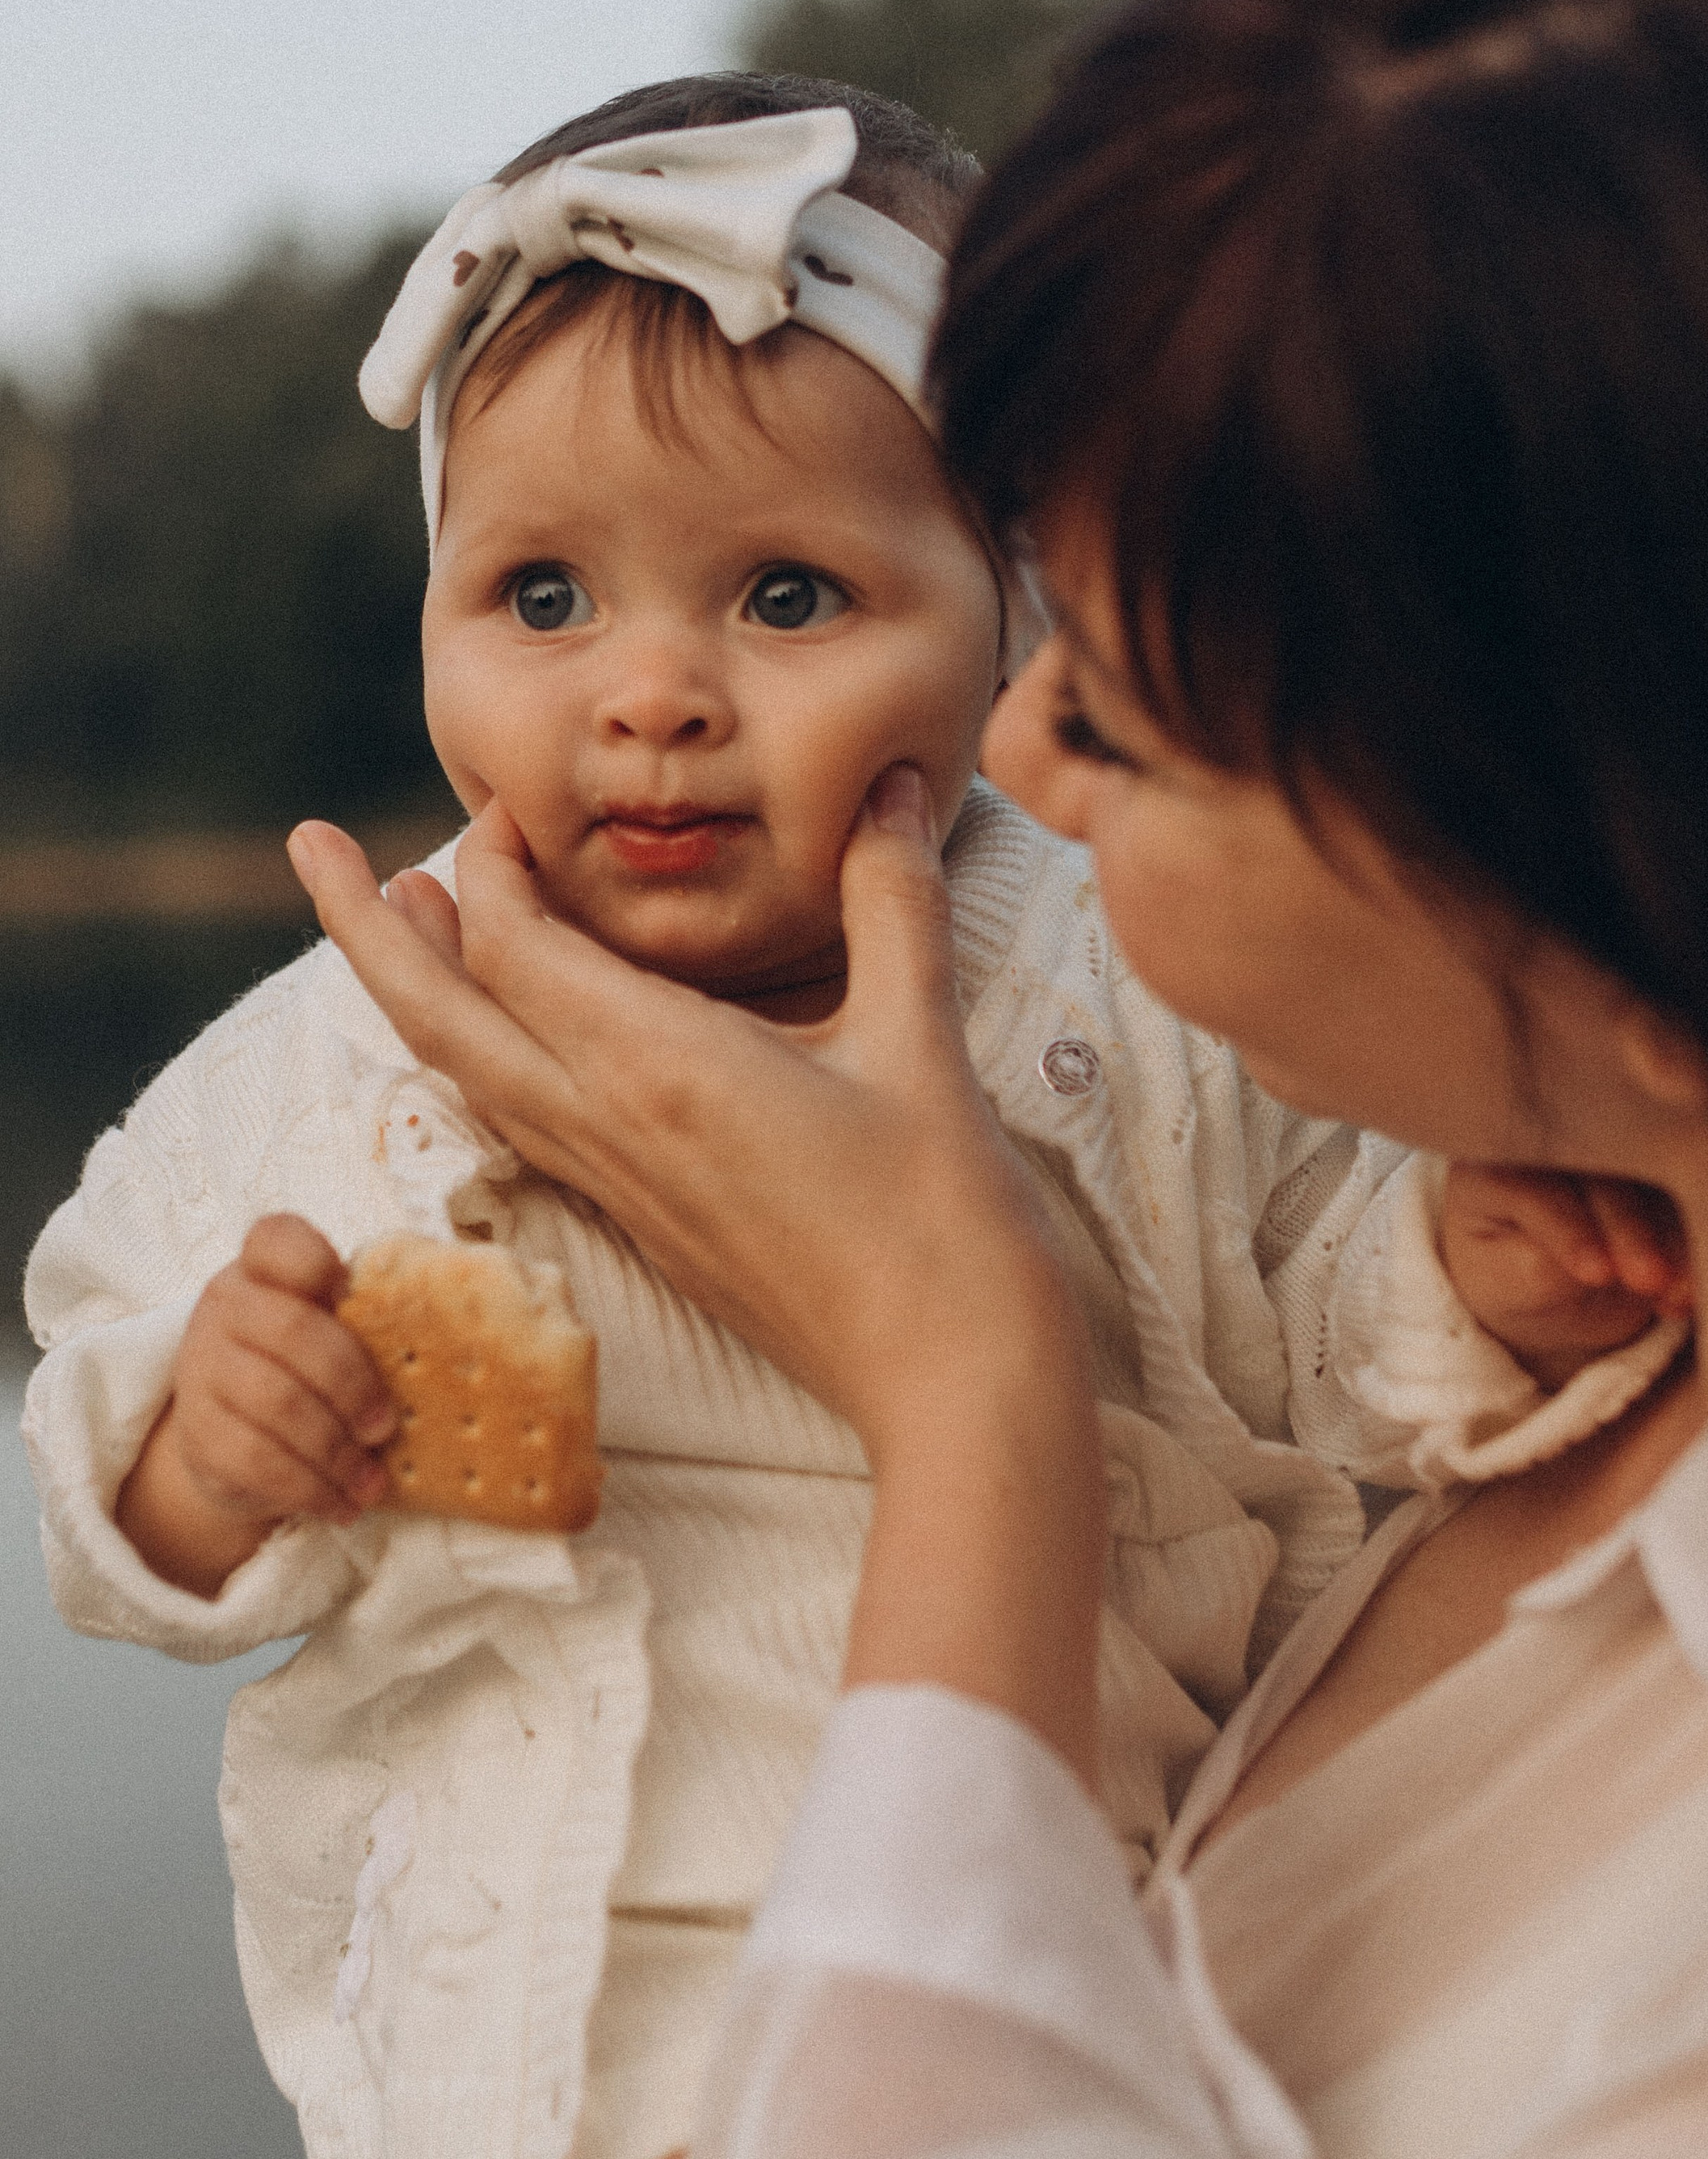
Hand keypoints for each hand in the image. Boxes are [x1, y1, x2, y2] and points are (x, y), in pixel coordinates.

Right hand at [115, 1214, 396, 1597]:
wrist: (233, 1437)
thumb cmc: (310, 1368)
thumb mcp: (335, 1328)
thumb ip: (374, 1314)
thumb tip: (466, 1326)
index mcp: (263, 1268)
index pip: (275, 1239)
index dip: (313, 1261)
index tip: (345, 1291)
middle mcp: (225, 1310)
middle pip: (291, 1333)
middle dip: (351, 1384)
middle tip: (387, 1426)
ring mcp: (202, 1372)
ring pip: (275, 1405)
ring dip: (336, 1451)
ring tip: (373, 1481)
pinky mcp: (197, 1438)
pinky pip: (256, 1463)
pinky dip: (310, 1489)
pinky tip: (342, 1503)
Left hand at [290, 780, 1069, 1441]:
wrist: (944, 1371)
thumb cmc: (940, 1212)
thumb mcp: (920, 1036)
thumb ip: (894, 899)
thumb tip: (897, 787)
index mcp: (660, 1067)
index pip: (518, 942)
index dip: (491, 861)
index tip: (506, 800)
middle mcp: (609, 1124)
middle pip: (438, 1014)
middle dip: (363, 925)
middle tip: (313, 845)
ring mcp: (615, 1181)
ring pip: (465, 1074)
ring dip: (411, 989)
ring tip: (388, 915)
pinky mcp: (637, 1219)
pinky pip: (518, 1121)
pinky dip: (478, 1054)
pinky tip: (495, 1030)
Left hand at [1437, 1165, 1692, 1390]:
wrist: (1544, 1278)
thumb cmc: (1507, 1277)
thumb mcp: (1502, 1286)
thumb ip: (1536, 1271)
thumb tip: (1589, 1270)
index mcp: (1494, 1162)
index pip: (1534, 1190)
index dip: (1569, 1231)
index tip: (1596, 1274)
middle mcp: (1555, 1141)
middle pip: (1600, 1175)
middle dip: (1631, 1230)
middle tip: (1650, 1281)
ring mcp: (1610, 1149)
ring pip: (1653, 1183)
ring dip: (1674, 1239)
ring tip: (1679, 1295)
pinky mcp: (1655, 1170)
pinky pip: (1684, 1200)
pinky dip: (1693, 1245)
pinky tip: (1692, 1290)